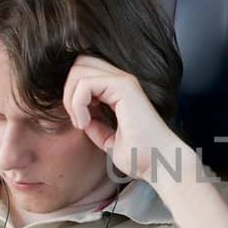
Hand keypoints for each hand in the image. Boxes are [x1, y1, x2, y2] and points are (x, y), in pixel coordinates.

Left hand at [63, 55, 188, 181]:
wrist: (158, 163)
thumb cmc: (140, 156)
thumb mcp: (109, 140)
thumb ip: (96, 126)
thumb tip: (82, 119)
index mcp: (120, 91)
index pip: (85, 73)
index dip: (73, 95)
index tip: (81, 123)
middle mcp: (122, 81)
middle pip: (80, 64)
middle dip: (68, 91)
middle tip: (77, 119)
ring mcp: (124, 81)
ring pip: (79, 71)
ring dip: (71, 99)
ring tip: (81, 122)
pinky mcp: (124, 86)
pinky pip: (85, 83)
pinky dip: (77, 104)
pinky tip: (85, 123)